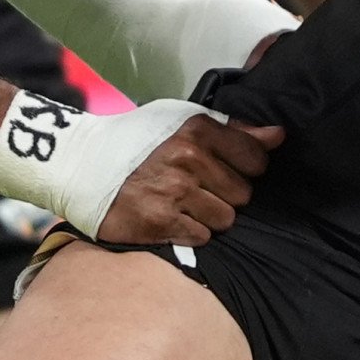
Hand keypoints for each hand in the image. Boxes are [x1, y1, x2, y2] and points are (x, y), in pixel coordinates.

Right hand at [90, 114, 282, 245]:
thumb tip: (278, 136)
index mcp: (197, 130)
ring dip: (208, 216)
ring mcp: (175, 192)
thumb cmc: (135, 143)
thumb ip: (232, 131)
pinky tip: (169, 218)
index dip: (246, 167)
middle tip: (196, 188)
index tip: (225, 169)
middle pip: (243, 193)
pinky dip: (189, 232)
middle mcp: (189, 159)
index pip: (256, 158)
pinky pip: (202, 236)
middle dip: (225, 194)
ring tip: (181, 204)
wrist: (81, 167)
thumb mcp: (180, 123)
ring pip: (225, 219)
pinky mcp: (161, 222)